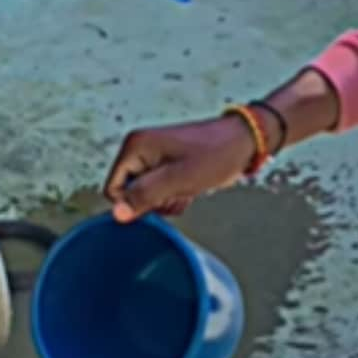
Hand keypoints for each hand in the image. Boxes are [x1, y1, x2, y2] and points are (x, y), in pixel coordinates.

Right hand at [102, 114, 257, 222]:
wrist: (244, 144)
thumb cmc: (216, 155)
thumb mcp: (179, 180)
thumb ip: (145, 196)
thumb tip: (117, 213)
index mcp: (135, 146)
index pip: (113, 189)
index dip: (134, 203)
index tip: (159, 201)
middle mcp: (140, 150)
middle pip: (130, 193)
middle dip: (153, 201)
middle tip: (177, 193)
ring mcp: (154, 158)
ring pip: (147, 195)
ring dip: (166, 200)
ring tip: (186, 190)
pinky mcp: (168, 167)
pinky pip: (161, 191)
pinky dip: (174, 196)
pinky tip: (190, 191)